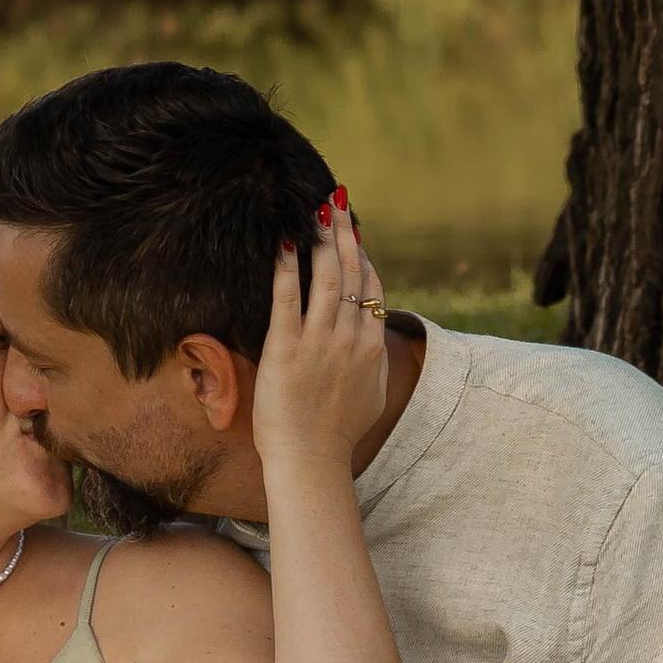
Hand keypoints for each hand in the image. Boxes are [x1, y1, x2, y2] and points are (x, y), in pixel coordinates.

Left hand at [253, 195, 388, 471]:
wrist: (312, 461)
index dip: (362, 256)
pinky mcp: (286, 348)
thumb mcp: (372, 395)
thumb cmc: (338, 435)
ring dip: (322, 239)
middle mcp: (349, 338)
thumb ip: (377, 361)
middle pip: (350, 273)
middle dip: (343, 233)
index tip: (353, 232)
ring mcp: (319, 342)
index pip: (370, 289)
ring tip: (315, 209)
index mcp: (371, 348)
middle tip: (336, 201)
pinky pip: (286, 298)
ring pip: (325, 278)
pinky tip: (285, 241)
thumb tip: (376, 342)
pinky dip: (287, 267)